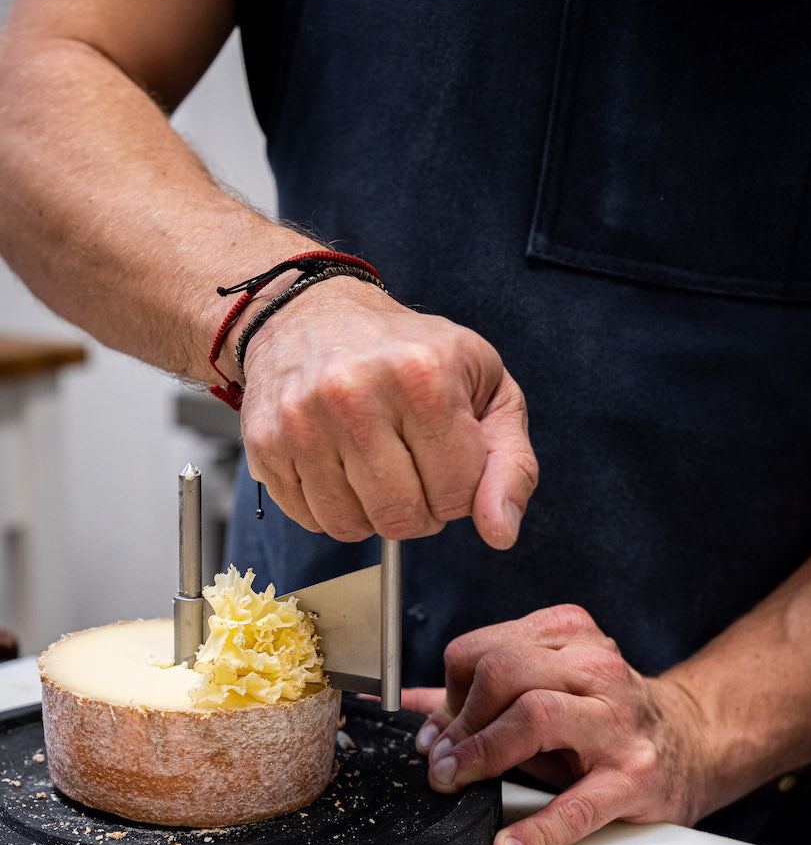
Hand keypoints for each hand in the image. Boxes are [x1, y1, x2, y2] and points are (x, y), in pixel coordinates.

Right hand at [239, 276, 537, 546]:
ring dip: (373, 513)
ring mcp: (304, 421)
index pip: (458, 494)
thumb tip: (500, 530)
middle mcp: (356, 394)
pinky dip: (333, 508)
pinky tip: (339, 467)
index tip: (447, 456)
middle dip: (419, 509)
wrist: (311, 314)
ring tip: (375, 466)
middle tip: (413, 467)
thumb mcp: (485, 387)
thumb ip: (510, 462)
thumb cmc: (407, 351)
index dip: (460, 489)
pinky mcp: (266, 444)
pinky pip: (312, 520)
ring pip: (354, 528)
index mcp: (423, 375)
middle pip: (404, 518)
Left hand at [408, 605, 709, 844]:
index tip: (436, 732)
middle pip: (504, 672)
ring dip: (483, 754)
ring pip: (536, 716)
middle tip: (441, 762)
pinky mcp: (634, 777)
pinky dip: (538, 830)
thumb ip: (481, 694)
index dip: (449, 692)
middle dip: (460, 720)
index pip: (484, 650)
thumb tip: (413, 707)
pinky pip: (579, 803)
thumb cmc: (608, 715)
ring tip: (458, 783)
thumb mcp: (546, 689)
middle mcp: (594, 671)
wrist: (693, 742)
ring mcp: (617, 722)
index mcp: (568, 640)